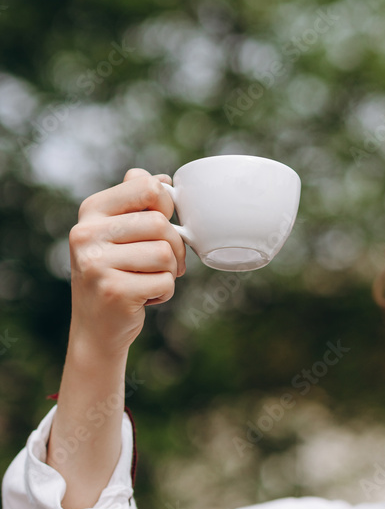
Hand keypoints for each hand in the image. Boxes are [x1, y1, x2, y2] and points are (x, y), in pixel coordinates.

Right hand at [68, 168, 186, 355]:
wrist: (95, 328)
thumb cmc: (115, 274)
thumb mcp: (118, 233)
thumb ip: (136, 203)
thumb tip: (164, 179)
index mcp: (91, 210)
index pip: (147, 187)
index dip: (166, 206)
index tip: (161, 224)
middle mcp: (86, 234)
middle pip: (160, 224)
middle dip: (174, 246)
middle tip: (165, 263)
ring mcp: (96, 264)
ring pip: (165, 253)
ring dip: (169, 272)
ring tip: (150, 280)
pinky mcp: (113, 291)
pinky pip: (165, 282)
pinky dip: (164, 293)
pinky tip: (143, 297)